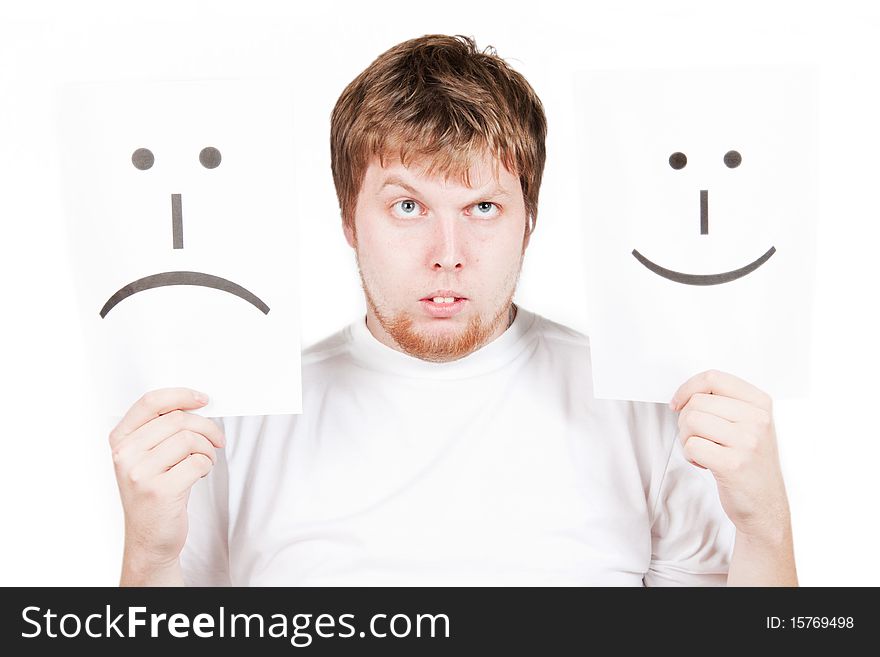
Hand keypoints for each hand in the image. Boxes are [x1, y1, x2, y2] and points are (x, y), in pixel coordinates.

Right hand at [109, 388, 224, 584]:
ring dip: (207, 449)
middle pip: (177, 419)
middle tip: (217, 439)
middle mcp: (125, 455)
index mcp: (120, 441)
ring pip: (190, 440)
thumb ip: (160, 431)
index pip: (150, 402)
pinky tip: (200, 474)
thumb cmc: (153, 495)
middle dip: (206, 427)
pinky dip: (207, 465)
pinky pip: (197, 462)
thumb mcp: (146, 458)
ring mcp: (140, 474)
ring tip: (205, 460)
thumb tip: (194, 406)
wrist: (148, 540)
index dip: (181, 396)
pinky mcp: (160, 491)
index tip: (202, 400)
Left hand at [670, 369, 790, 542]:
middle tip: (698, 438)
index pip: (713, 378)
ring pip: (691, 421)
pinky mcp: (733, 464)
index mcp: (760, 403)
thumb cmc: (750, 463)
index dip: (687, 389)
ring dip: (686, 438)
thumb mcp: (749, 425)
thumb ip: (724, 403)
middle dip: (686, 420)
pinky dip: (690, 456)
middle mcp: (757, 419)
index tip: (678, 404)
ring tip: (703, 451)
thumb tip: (685, 394)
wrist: (766, 506)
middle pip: (697, 401)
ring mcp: (747, 441)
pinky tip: (706, 464)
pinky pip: (691, 446)